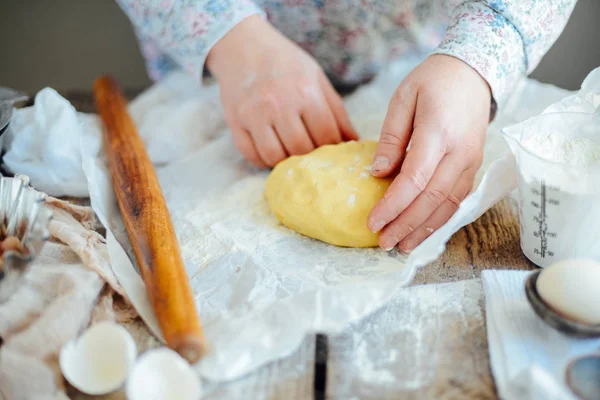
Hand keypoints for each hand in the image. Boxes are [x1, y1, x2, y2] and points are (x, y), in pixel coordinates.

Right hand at [207, 16, 357, 167]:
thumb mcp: (316, 78)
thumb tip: (353, 141)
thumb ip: (336, 111)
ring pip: (275, 157)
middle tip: (310, 151)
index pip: (326, 135)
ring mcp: (253, 114)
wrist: (243, 45)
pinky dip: (264, 160)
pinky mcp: (235, 122)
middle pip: (301, 149)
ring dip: (286, 161)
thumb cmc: (285, 62)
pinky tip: (272, 152)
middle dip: (309, 155)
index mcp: (305, 92)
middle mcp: (278, 104)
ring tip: (291, 152)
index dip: (332, 147)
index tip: (330, 148)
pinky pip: (252, 155)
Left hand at [368, 55, 490, 251]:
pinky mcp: (473, 166)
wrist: (474, 72)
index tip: (372, 221)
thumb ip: (391, 138)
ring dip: (424, 229)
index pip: (415, 179)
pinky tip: (424, 231)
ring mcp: (471, 161)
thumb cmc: (433, 81)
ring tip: (402, 246)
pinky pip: (457, 199)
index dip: (393, 205)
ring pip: (448, 204)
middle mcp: (460, 152)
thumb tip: (378, 173)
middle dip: (406, 225)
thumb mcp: (403, 99)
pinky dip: (440, 219)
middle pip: (432, 199)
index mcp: (439, 131)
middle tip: (383, 243)